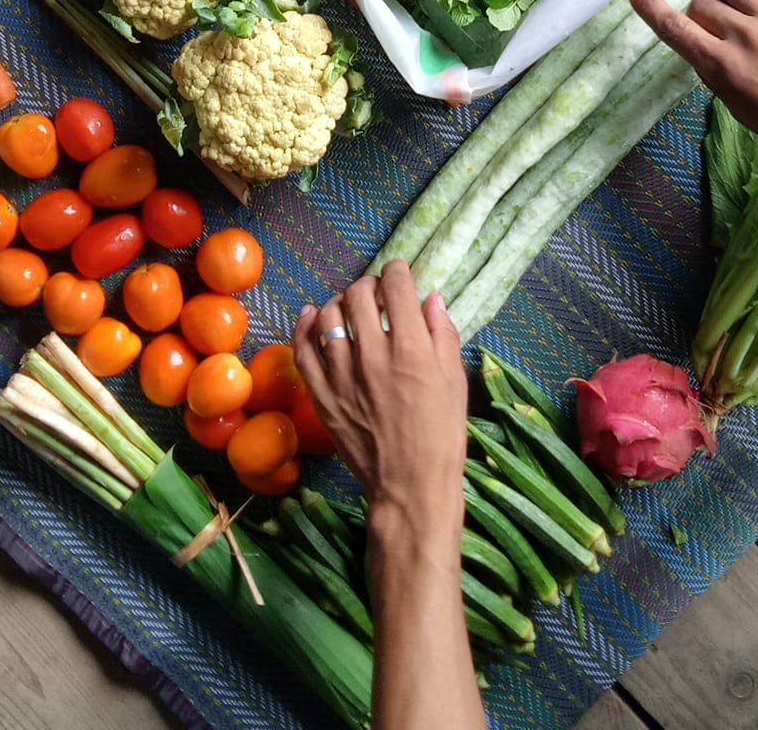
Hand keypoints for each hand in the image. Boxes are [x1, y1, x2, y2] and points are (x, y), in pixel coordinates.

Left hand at [293, 261, 466, 522]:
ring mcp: (341, 376)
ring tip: (349, 306)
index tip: (399, 272)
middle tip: (377, 292)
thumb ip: (442, 334)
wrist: (411, 486)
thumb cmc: (442, 435)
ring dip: (340, 302)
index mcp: (410, 350)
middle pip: (359, 296)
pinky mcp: (321, 396)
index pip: (396, 289)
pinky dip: (304, 326)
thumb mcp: (454, 381)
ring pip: (327, 316)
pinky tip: (310, 315)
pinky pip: (302, 350)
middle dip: (369, 285)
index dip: (397, 271)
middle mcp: (372, 356)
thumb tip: (431, 298)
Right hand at [628, 0, 757, 183]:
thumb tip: (705, 44)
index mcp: (723, 67)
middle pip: (702, 4)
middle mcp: (744, 35)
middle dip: (706, 18)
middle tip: (725, 37)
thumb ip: (716, 72)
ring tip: (748, 16)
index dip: (651, 9)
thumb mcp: (739, 108)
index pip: (676, 28)